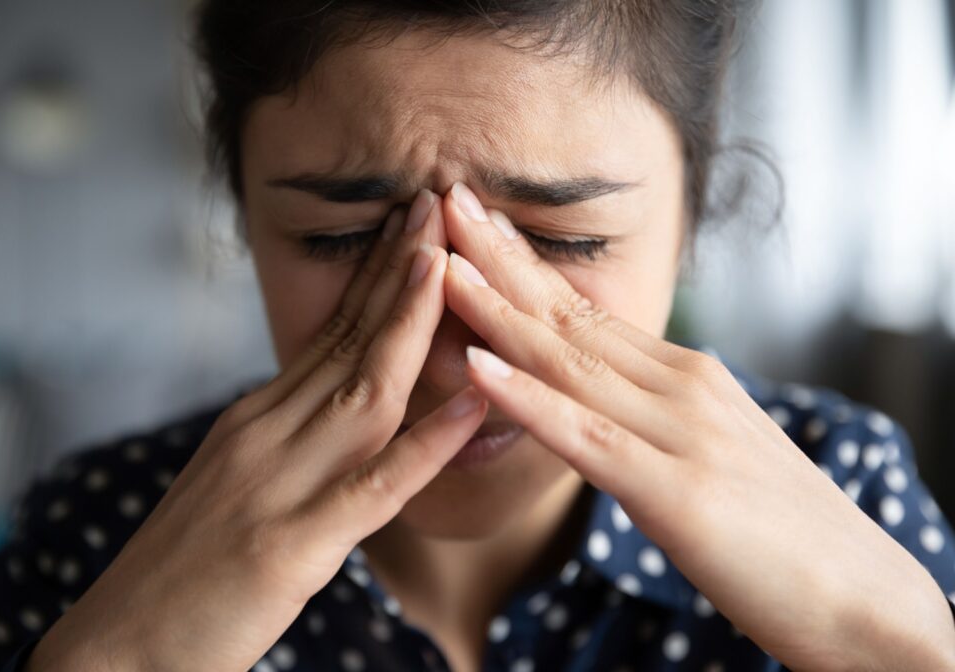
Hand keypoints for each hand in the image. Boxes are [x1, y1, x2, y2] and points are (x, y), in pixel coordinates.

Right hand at [27, 192, 488, 671]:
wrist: (118, 647)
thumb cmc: (184, 569)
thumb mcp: (234, 479)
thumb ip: (286, 435)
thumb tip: (335, 397)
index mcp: (257, 418)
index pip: (331, 330)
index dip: (378, 274)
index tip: (415, 223)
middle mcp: (266, 433)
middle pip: (349, 339)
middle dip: (400, 269)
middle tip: (438, 202)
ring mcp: (279, 483)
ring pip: (363, 389)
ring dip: (410, 322)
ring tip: (450, 261)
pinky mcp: (291, 544)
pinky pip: (374, 485)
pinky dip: (427, 443)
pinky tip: (472, 404)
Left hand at [439, 183, 954, 671]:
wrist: (865, 597)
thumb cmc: (782, 532)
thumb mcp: (710, 451)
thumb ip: (654, 418)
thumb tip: (598, 398)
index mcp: (686, 378)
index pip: (587, 313)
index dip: (525, 267)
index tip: (476, 224)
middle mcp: (681, 388)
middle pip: (570, 316)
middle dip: (499, 258)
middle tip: (444, 199)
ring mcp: (680, 434)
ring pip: (568, 362)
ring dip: (496, 310)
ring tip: (441, 264)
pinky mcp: (678, 492)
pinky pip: (586, 437)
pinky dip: (527, 398)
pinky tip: (477, 365)